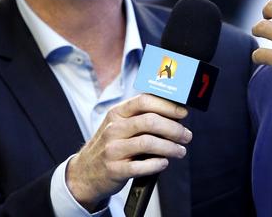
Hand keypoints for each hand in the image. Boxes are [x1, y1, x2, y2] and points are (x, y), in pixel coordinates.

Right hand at [66, 93, 191, 209]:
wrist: (85, 172)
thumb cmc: (111, 145)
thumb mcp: (120, 125)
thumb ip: (142, 117)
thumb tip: (175, 113)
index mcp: (117, 113)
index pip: (144, 100)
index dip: (167, 106)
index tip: (183, 113)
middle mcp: (113, 128)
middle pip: (150, 121)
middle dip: (174, 129)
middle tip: (186, 135)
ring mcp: (112, 149)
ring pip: (148, 143)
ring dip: (170, 147)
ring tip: (180, 151)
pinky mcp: (114, 170)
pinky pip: (141, 166)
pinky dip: (157, 164)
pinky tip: (164, 163)